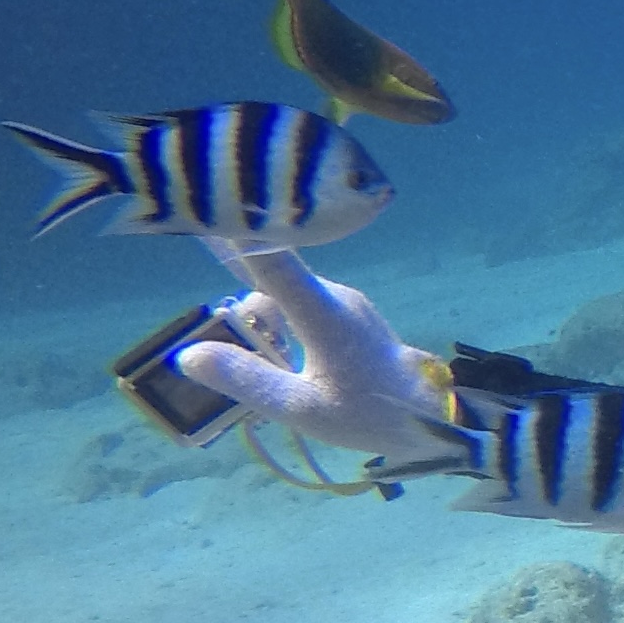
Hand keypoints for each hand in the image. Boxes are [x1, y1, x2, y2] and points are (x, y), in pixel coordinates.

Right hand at [174, 249, 457, 458]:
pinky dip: (284, 332)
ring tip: (274, 377)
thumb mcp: (301, 409)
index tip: (208, 205)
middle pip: (268, 287)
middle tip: (232, 360)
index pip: (271, 260)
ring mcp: (345, 303)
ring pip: (284, 301)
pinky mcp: (350, 314)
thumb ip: (245, 380)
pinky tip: (287, 369)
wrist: (434, 417)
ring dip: (265, 331)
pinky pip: (302, 310)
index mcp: (324, 311)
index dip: (236, 234)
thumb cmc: (371, 413)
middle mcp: (335, 296)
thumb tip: (189, 354)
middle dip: (242, 316)